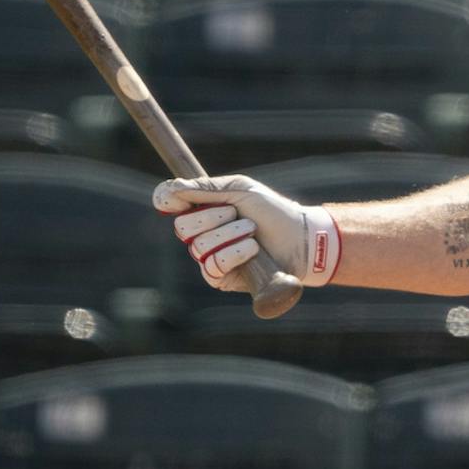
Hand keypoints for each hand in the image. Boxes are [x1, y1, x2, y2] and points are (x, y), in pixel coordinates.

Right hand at [154, 174, 341, 292]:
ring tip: (253, 231)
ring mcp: (209, 257)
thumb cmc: (272, 211)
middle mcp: (201, 234)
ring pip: (199, 246)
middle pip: (181, 227)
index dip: (167, 200)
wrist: (301, 238)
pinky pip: (212, 266)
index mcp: (203, 209)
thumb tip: (169, 189)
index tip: (173, 198)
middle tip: (237, 213)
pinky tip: (252, 249)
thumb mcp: (241, 191)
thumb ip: (206, 189)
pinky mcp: (221, 279)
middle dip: (211, 217)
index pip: (170, 204)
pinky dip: (234, 253)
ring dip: (230, 234)